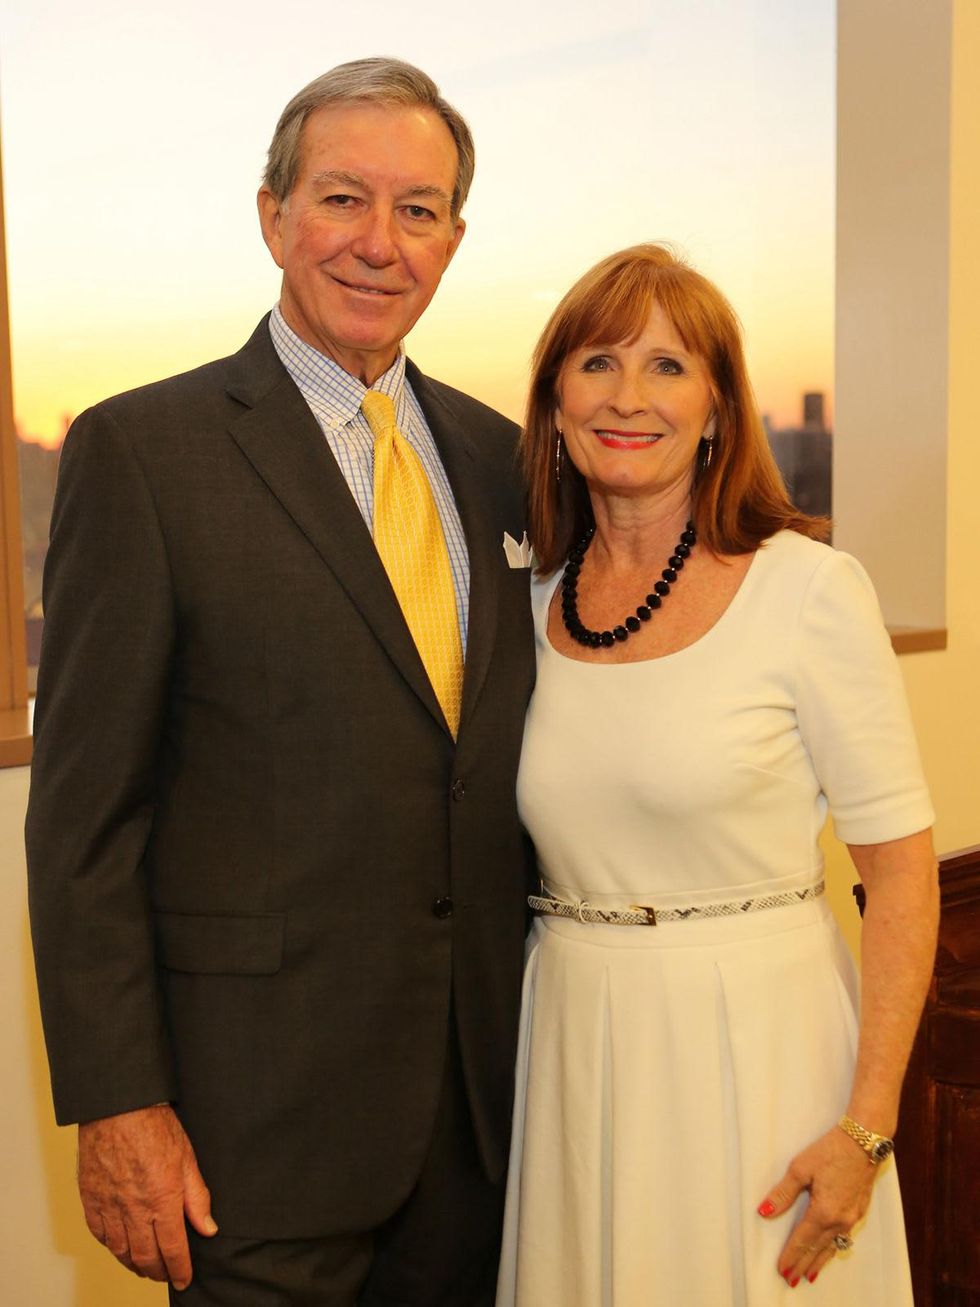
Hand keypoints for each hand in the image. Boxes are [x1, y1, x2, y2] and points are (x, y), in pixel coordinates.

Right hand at [78, 1103, 216, 1289]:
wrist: (118, 1106)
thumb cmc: (155, 1125)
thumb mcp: (187, 1158)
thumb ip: (197, 1197)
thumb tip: (207, 1228)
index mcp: (162, 1198)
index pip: (173, 1248)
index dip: (180, 1270)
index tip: (184, 1280)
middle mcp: (134, 1208)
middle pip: (146, 1256)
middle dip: (158, 1272)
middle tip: (166, 1275)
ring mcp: (109, 1205)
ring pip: (120, 1251)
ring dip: (134, 1264)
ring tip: (145, 1267)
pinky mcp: (90, 1198)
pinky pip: (99, 1234)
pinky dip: (111, 1247)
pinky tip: (120, 1247)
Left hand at [757, 1126, 875, 1285]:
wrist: (865, 1141)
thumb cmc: (830, 1150)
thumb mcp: (800, 1168)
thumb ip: (783, 1193)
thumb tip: (764, 1212)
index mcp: (824, 1212)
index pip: (802, 1240)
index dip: (791, 1256)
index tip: (781, 1270)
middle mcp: (840, 1220)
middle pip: (818, 1248)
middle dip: (803, 1264)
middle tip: (791, 1279)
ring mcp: (853, 1217)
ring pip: (833, 1246)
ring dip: (820, 1260)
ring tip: (810, 1274)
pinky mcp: (860, 1210)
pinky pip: (845, 1237)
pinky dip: (834, 1248)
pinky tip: (831, 1251)